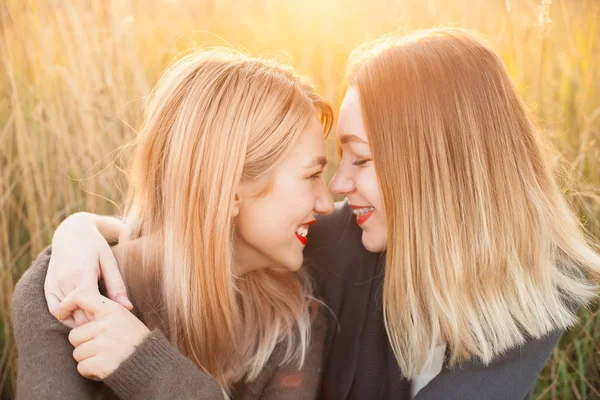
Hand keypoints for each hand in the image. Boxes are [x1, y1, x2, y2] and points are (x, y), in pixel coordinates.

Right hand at [45, 212, 132, 327]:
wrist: (72, 233)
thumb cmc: (96, 247)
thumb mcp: (109, 262)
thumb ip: (117, 286)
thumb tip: (128, 308)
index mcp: (82, 273)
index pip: (90, 303)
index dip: (102, 314)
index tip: (114, 314)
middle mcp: (64, 281)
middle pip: (78, 313)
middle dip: (94, 320)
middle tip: (108, 318)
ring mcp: (54, 285)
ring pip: (66, 315)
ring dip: (81, 320)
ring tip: (96, 316)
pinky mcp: (48, 287)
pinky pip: (54, 310)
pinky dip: (66, 317)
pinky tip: (81, 314)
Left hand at [59, 288, 150, 380]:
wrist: (152, 364)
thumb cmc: (136, 340)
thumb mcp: (124, 318)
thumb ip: (103, 314)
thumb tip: (77, 309)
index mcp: (113, 310)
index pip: (81, 296)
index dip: (67, 303)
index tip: (63, 312)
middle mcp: (107, 325)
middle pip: (74, 335)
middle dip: (83, 344)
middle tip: (102, 347)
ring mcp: (103, 344)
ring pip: (77, 353)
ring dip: (88, 359)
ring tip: (106, 357)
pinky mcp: (101, 363)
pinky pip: (81, 368)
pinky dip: (90, 372)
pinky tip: (105, 367)